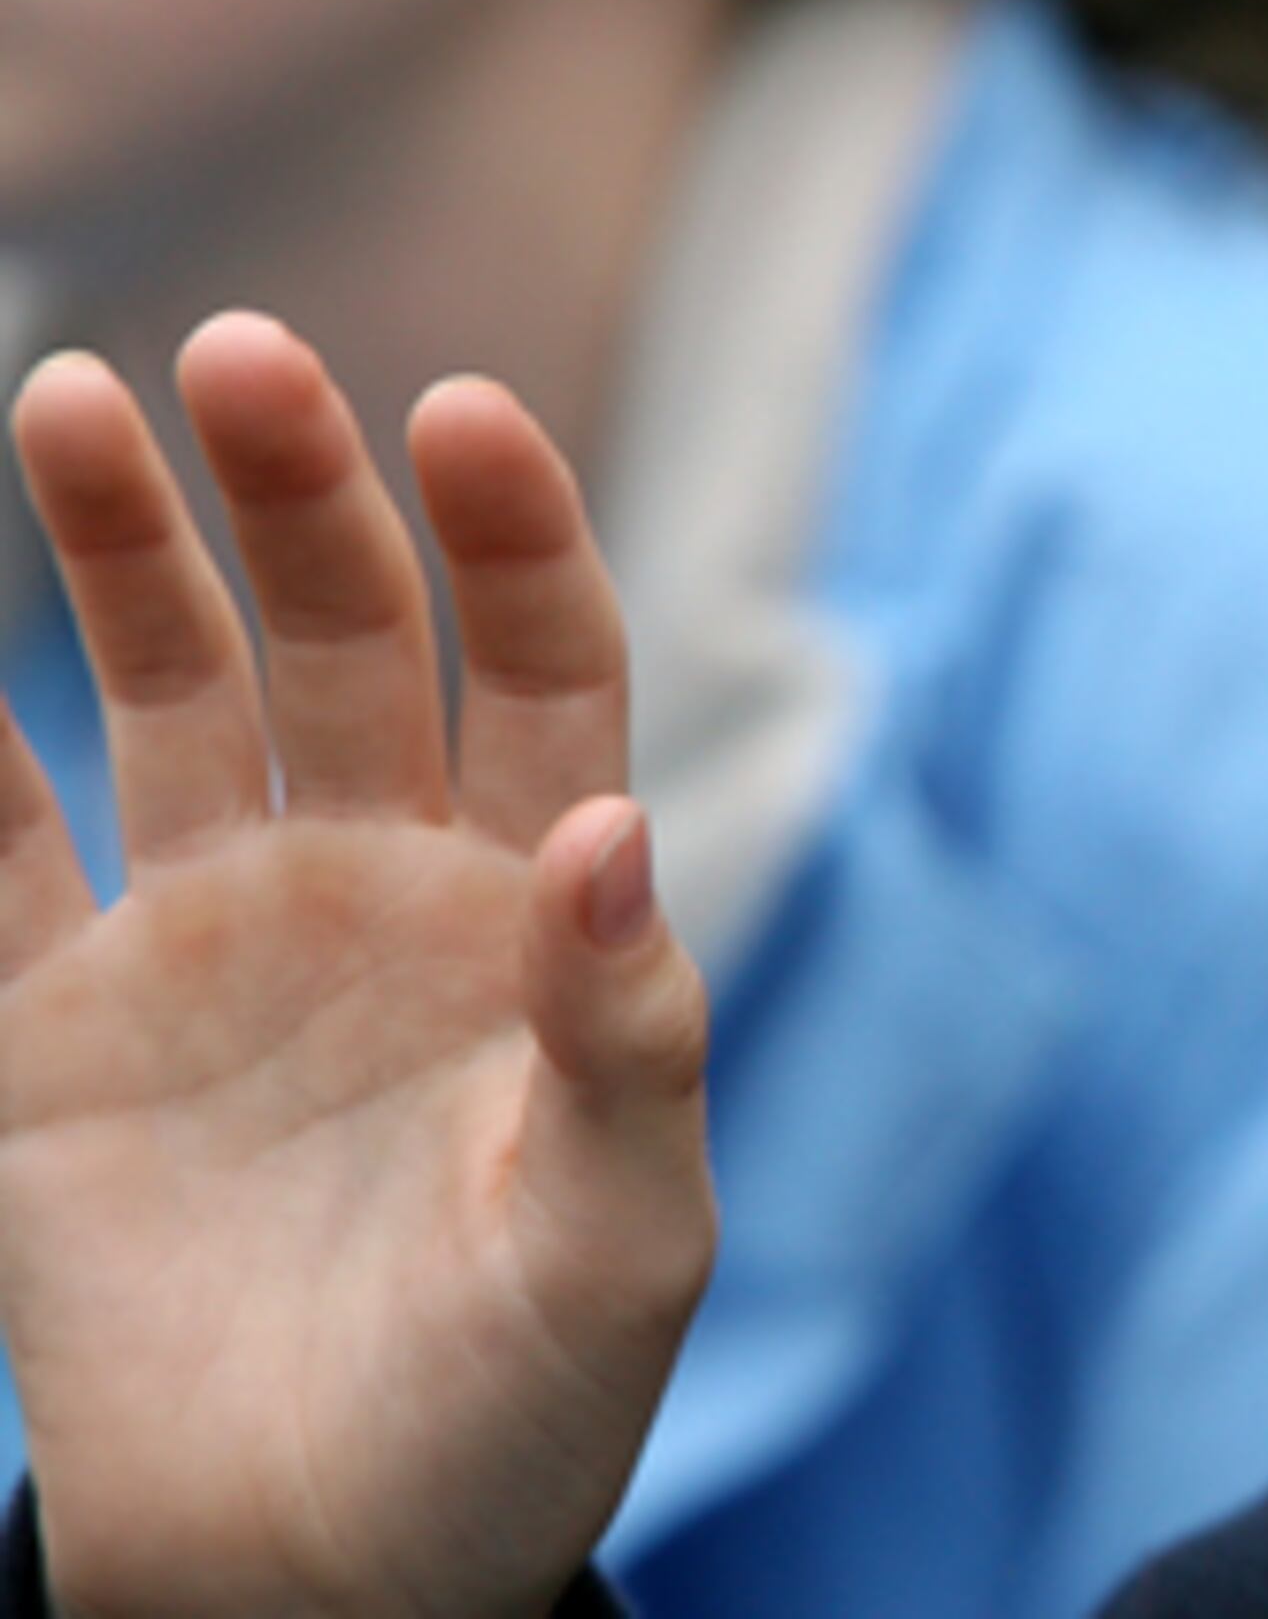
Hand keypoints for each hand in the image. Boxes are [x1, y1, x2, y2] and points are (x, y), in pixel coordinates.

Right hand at [0, 315, 711, 1617]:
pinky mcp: (50, 1040)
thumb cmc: (522, 1411)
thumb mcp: (621, 1235)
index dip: (511, 536)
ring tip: (68, 399)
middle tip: (238, 356)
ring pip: (164, 700)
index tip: (462, 414)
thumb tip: (612, 832)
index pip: (543, 669)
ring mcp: (206, 949)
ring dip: (122, 556)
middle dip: (296, 497)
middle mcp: (373, 888)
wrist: (330, 1579)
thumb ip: (625, 1035)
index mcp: (533, 912)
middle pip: (347, 640)